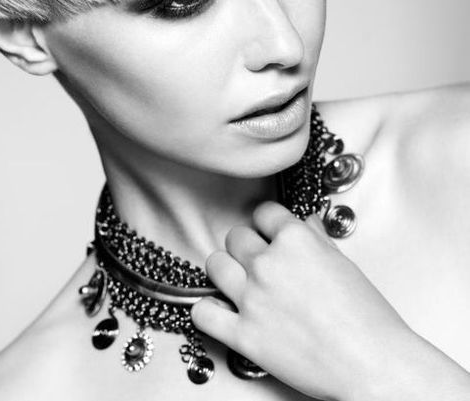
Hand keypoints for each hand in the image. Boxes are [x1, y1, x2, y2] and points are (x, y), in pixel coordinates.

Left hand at [191, 201, 413, 400]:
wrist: (374, 365)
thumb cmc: (367, 318)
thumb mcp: (343, 264)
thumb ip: (316, 238)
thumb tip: (305, 223)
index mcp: (295, 239)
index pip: (263, 213)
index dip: (268, 224)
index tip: (270, 234)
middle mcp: (268, 263)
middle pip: (235, 237)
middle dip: (246, 246)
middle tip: (258, 262)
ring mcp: (252, 298)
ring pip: (215, 264)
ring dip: (225, 270)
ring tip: (238, 282)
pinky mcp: (244, 334)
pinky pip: (203, 313)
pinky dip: (208, 311)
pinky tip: (221, 312)